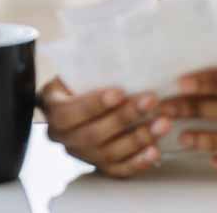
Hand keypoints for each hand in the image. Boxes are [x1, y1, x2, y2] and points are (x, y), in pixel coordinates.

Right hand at [39, 77, 172, 177]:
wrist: (78, 103)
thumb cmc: (81, 82)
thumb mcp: (76, 70)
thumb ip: (89, 66)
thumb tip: (114, 47)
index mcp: (53, 110)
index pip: (70, 112)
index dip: (94, 104)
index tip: (119, 92)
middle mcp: (64, 137)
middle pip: (93, 134)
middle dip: (124, 117)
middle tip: (150, 101)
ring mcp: (82, 155)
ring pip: (109, 153)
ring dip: (138, 139)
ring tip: (163, 123)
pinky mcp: (100, 167)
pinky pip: (119, 170)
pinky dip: (138, 163)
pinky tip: (155, 151)